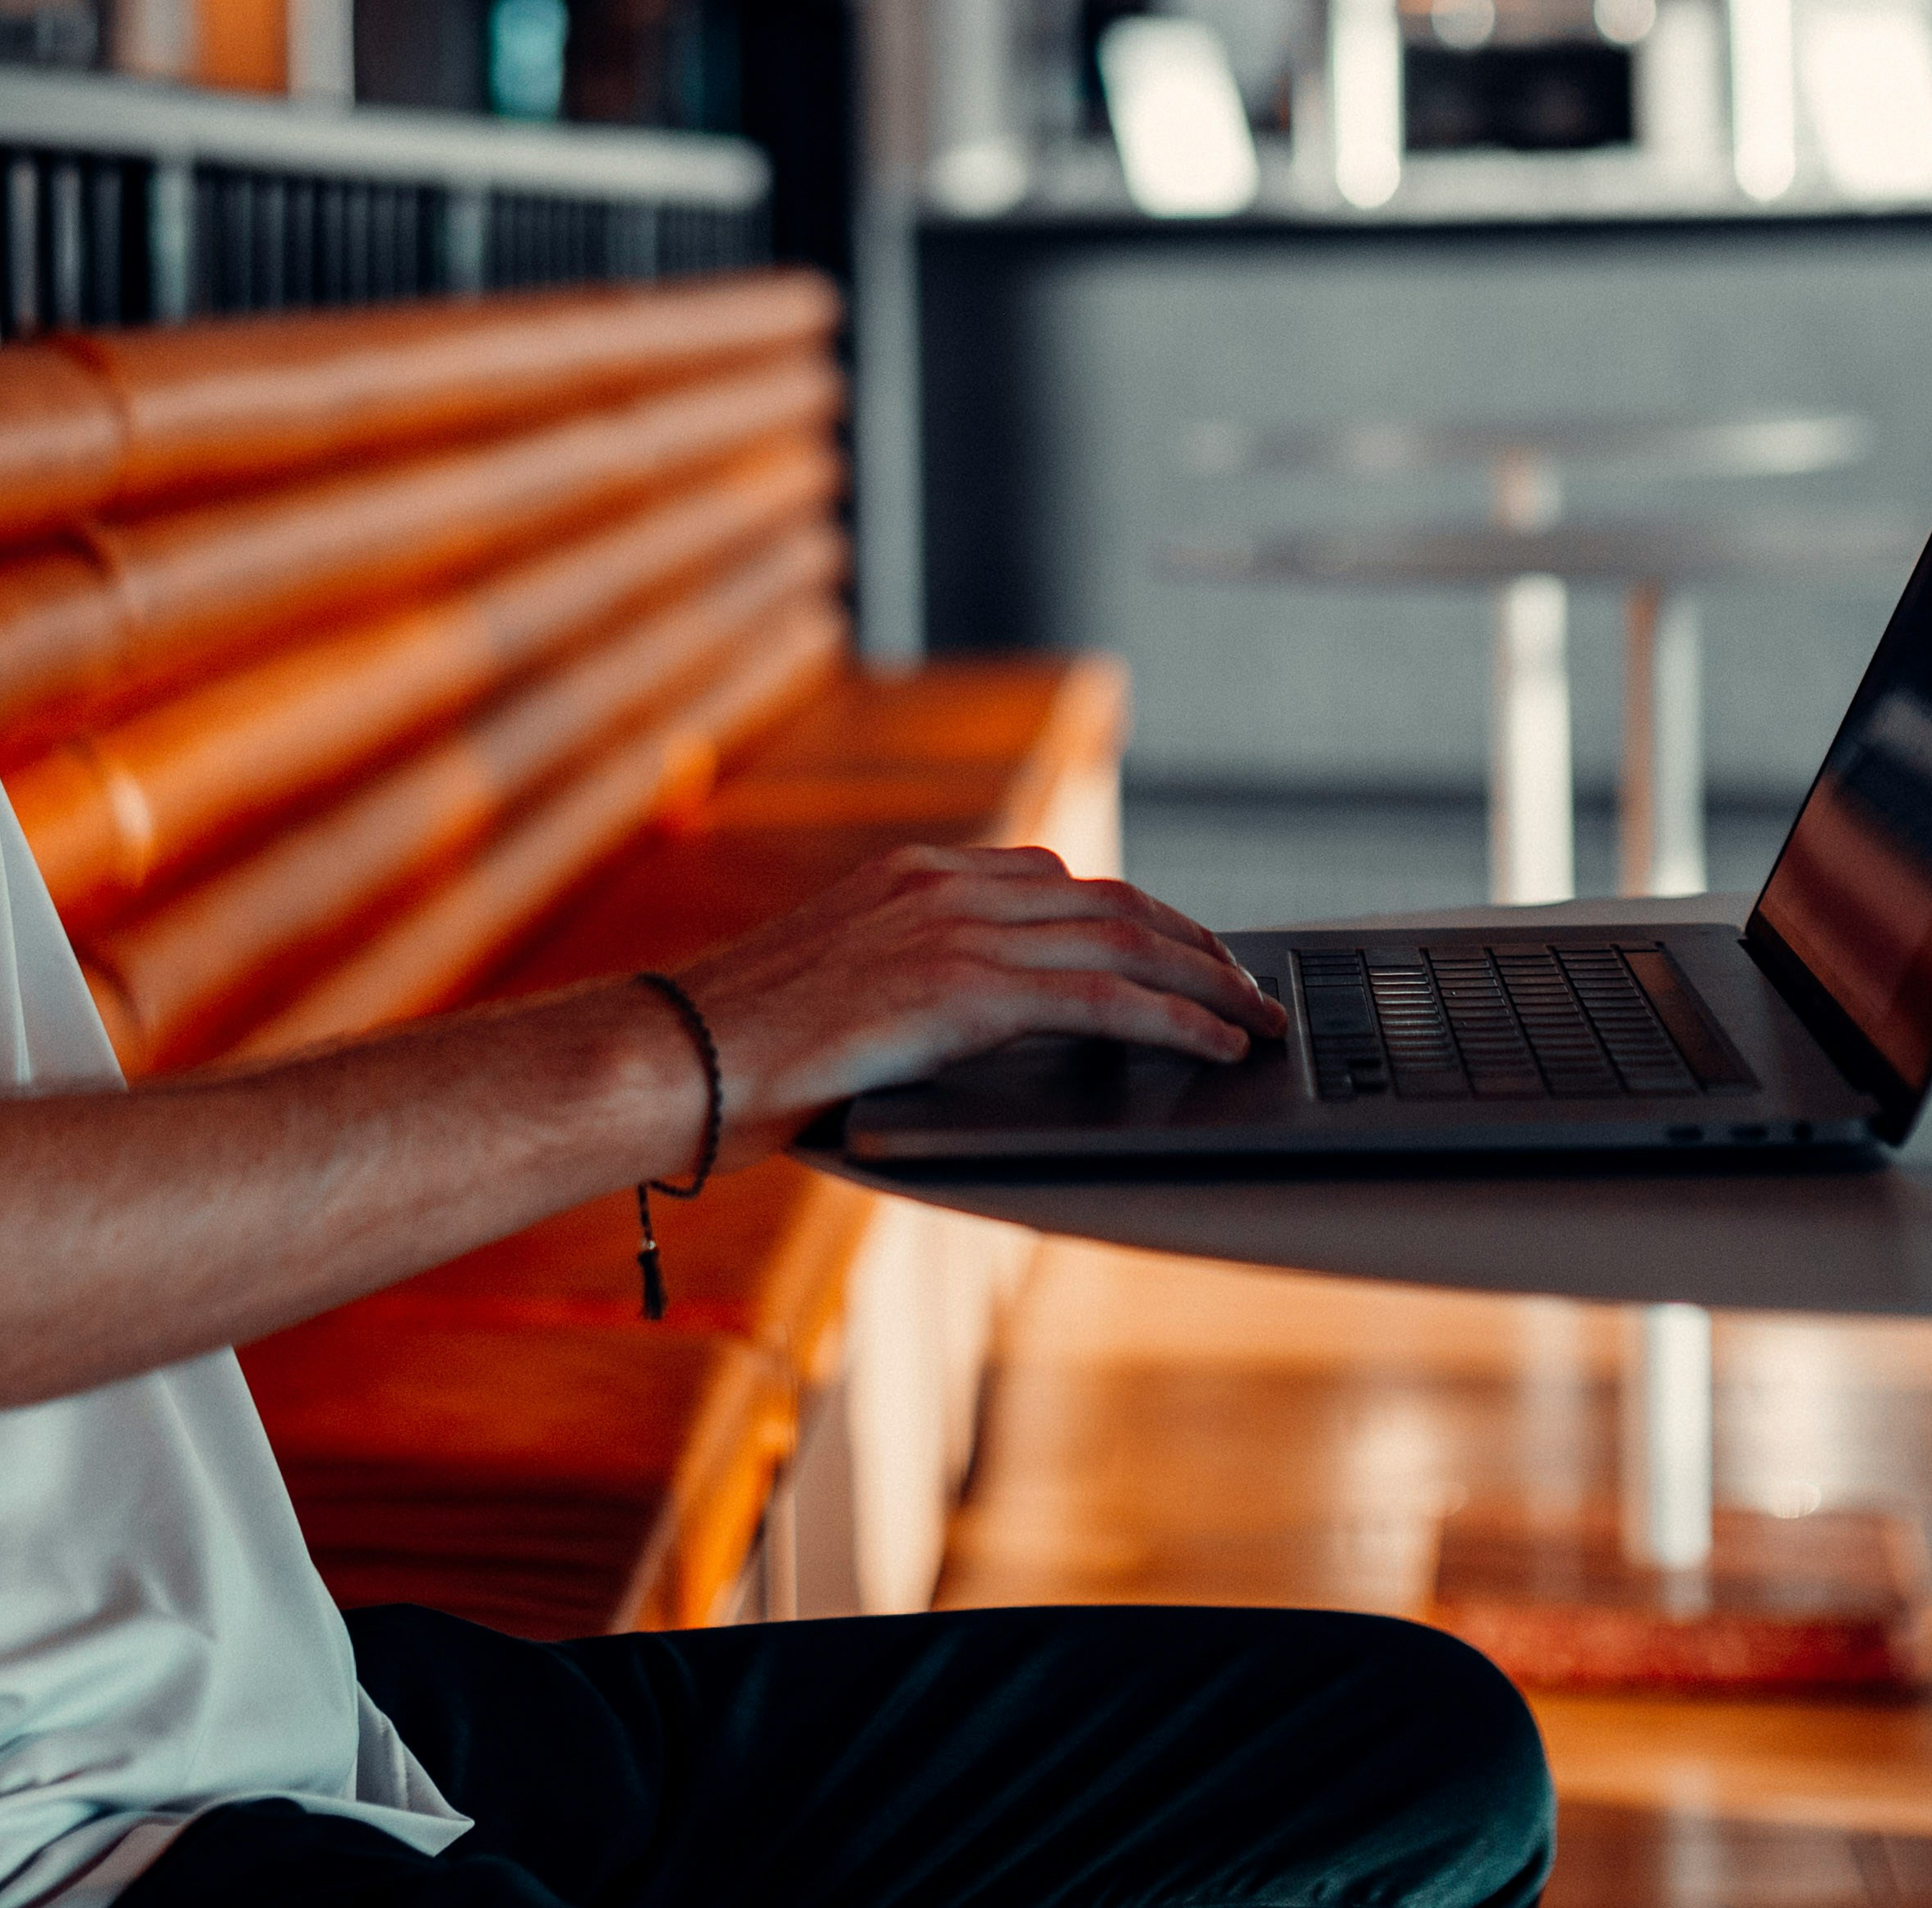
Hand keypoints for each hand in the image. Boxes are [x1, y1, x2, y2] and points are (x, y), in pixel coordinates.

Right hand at [667, 845, 1291, 1136]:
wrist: (676, 1055)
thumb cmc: (737, 1048)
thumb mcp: (839, 992)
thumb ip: (911, 985)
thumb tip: (971, 1027)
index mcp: (912, 875)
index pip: (1057, 881)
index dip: (1134, 915)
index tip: (1179, 945)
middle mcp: (943, 885)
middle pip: (1106, 901)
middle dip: (1189, 941)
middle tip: (1244, 982)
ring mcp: (953, 930)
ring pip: (1120, 941)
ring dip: (1204, 980)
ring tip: (1255, 1016)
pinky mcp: (961, 990)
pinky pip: (1100, 999)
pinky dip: (1175, 1019)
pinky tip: (1218, 1043)